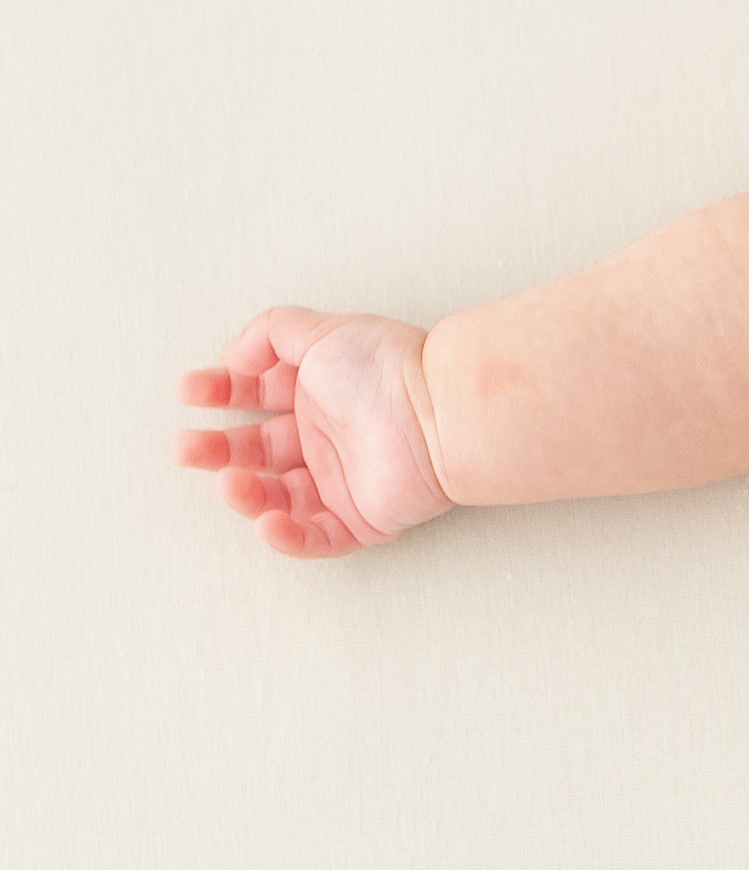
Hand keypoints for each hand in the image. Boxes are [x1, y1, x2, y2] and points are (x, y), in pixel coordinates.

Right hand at [171, 307, 454, 556]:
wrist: (443, 411)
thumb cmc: (391, 369)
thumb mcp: (320, 332)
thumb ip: (270, 334)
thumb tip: (232, 356)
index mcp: (317, 394)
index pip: (254, 398)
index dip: (219, 394)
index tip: (190, 390)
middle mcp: (327, 438)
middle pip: (255, 452)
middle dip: (215, 450)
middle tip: (185, 447)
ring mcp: (343, 480)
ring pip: (278, 498)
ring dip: (243, 493)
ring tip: (228, 480)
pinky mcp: (363, 519)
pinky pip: (318, 537)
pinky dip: (287, 536)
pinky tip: (265, 522)